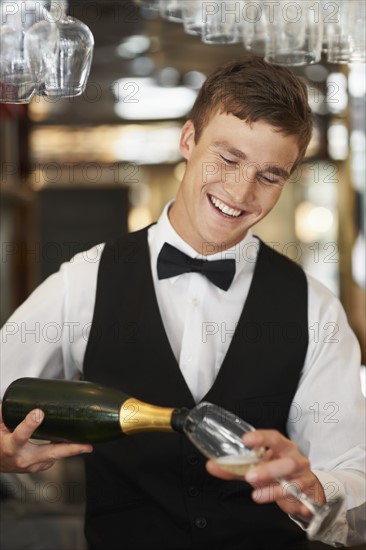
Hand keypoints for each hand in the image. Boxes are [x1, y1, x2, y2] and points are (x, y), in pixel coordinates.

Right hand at [0, 405, 92, 472]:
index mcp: (11, 447)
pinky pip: (55, 457)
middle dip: (70, 449)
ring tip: (87, 442)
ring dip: (72, 450)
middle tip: (86, 445)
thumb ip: (5, 411)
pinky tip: (75, 442)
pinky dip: (65, 450)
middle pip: (50, 453)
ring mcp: (32, 465)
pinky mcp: (39, 466)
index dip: (30, 424)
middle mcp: (23, 459)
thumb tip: (16, 395)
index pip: (21, 436)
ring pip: (56, 456)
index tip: (38, 413)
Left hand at [206, 429, 325, 520]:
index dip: (260, 437)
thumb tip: (211, 465)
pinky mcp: (309, 491)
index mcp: (282, 446)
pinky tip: (293, 506)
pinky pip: (303, 497)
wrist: (304, 488)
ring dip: (275, 489)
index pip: (273, 437)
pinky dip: (295, 502)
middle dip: (268, 469)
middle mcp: (295, 457)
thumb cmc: (278, 472)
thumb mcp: (256, 468)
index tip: (246, 439)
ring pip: (294, 482)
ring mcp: (304, 474)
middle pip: (286, 460)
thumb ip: (235, 467)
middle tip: (250, 476)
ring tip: (257, 495)